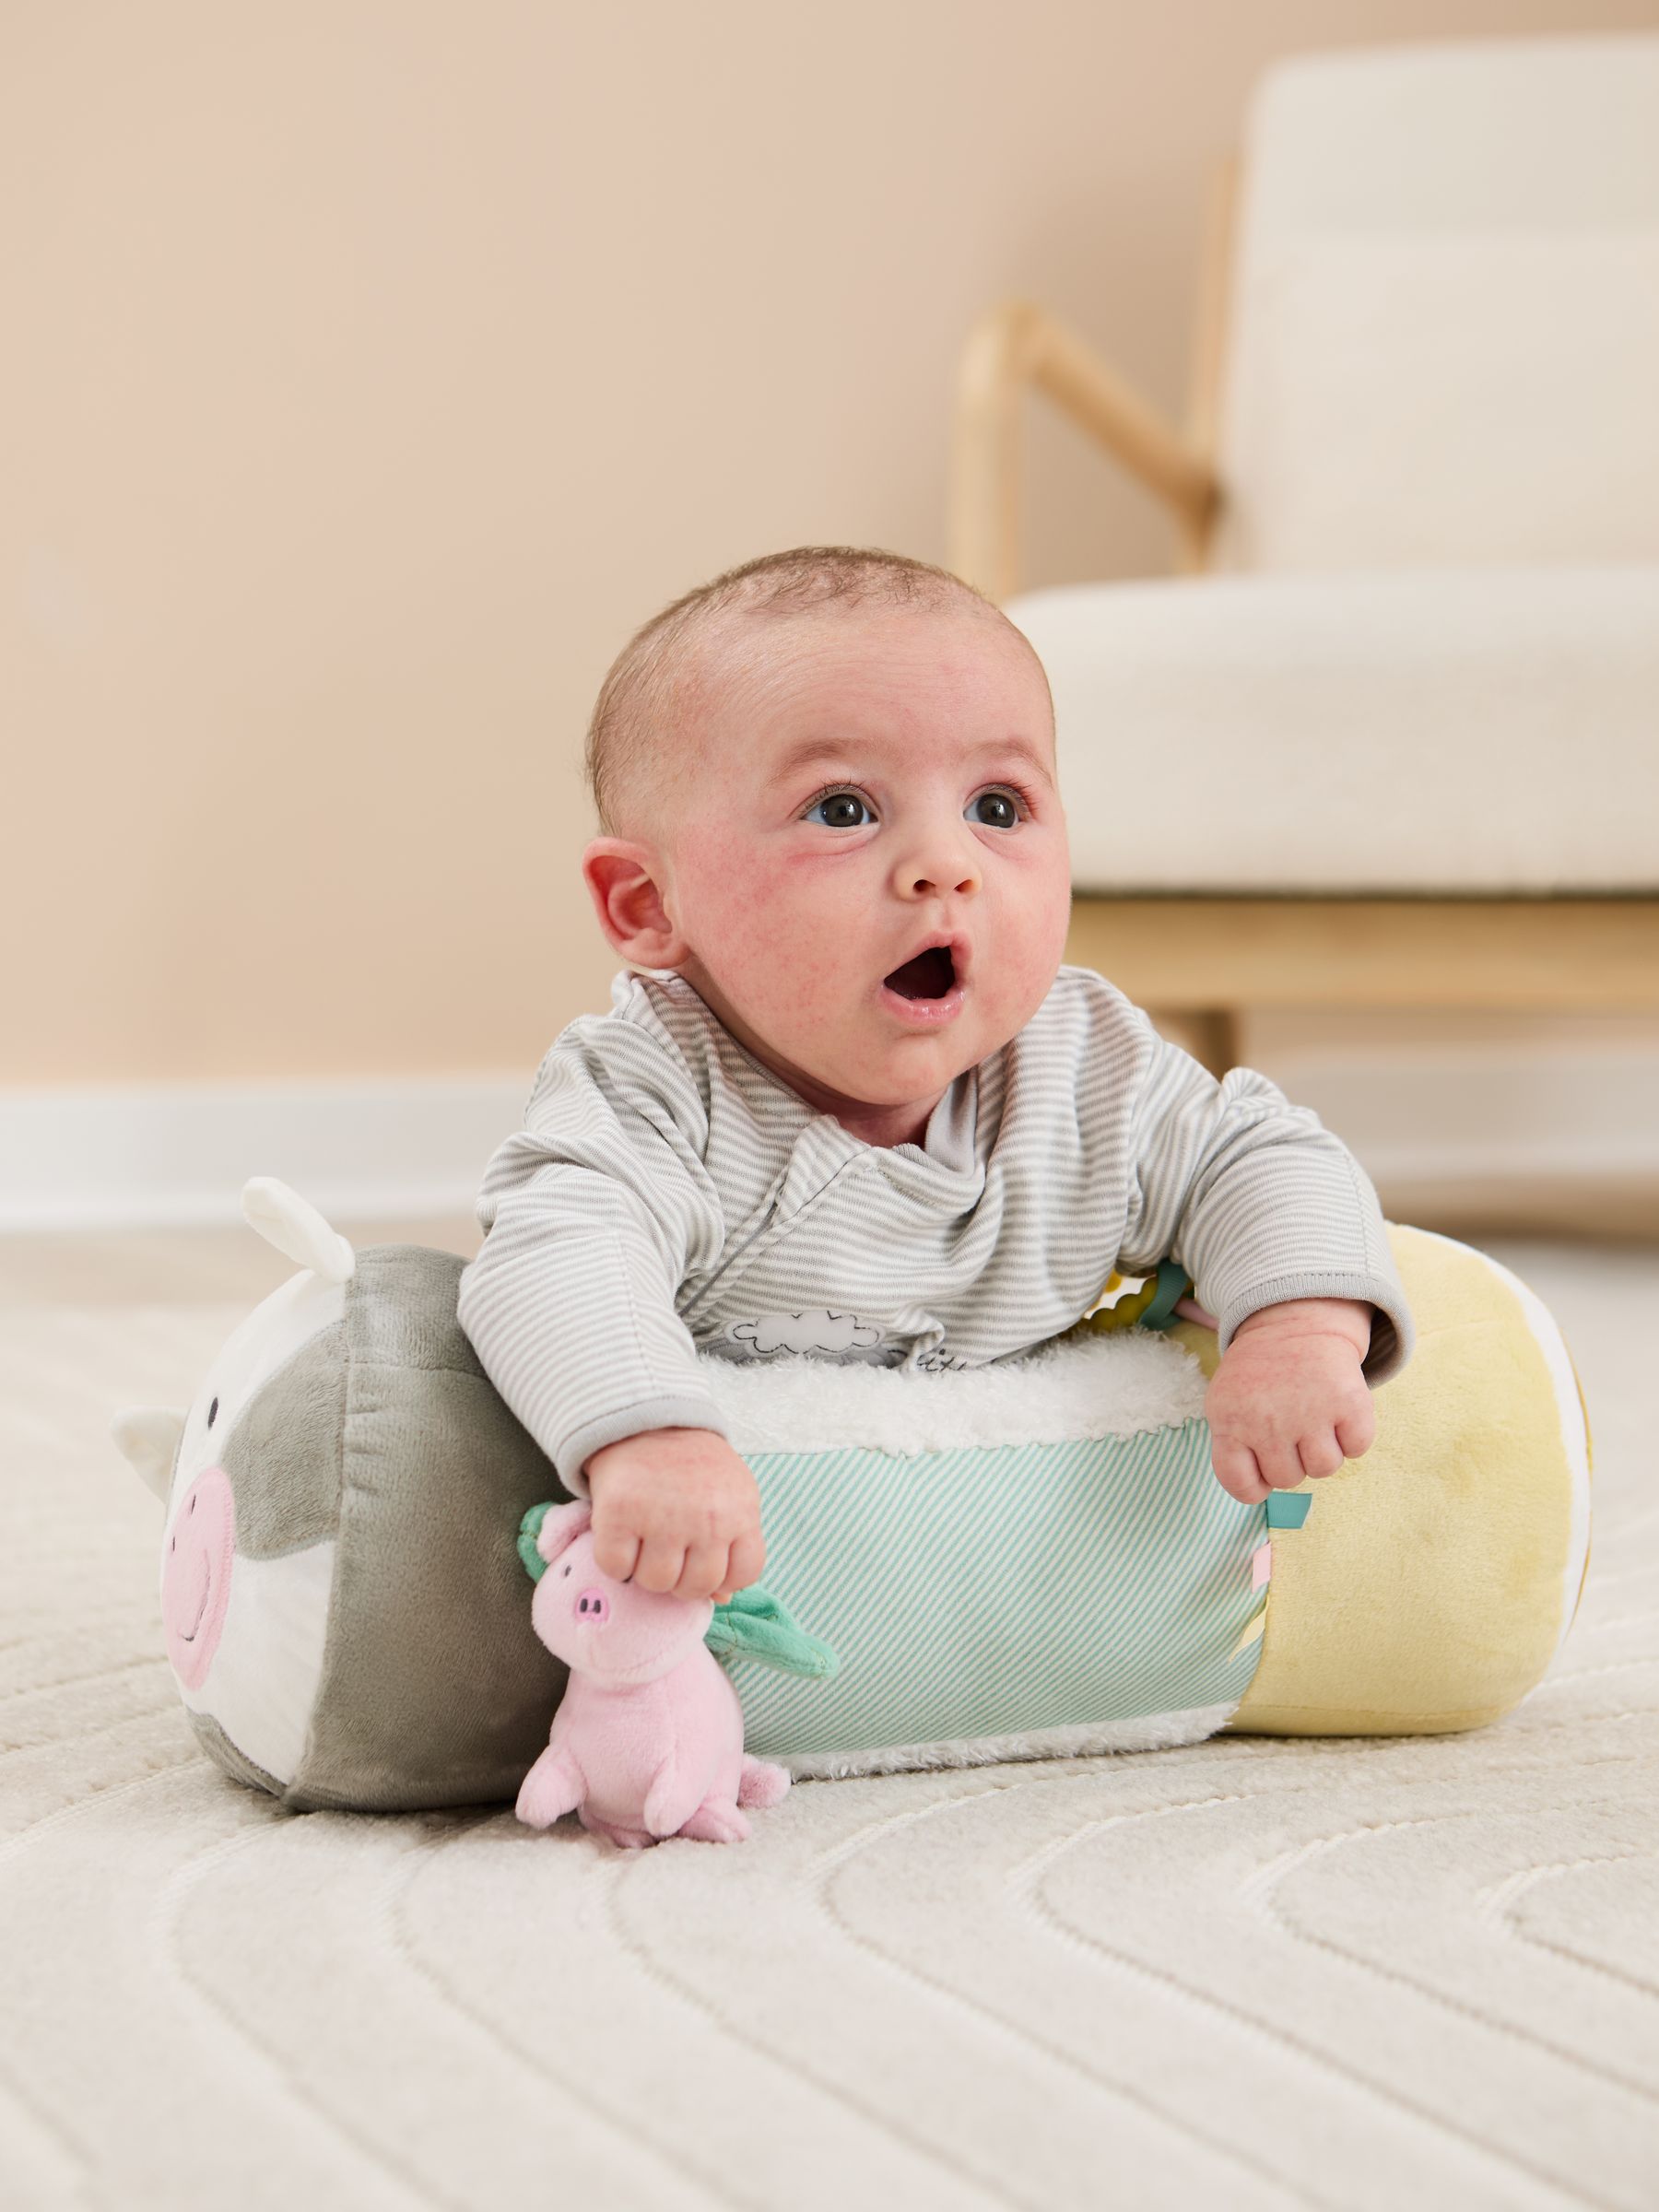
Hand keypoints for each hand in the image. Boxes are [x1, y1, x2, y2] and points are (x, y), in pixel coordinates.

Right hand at [582, 1427, 764, 1603]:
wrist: (644, 1418)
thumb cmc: (691, 1465)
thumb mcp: (727, 1495)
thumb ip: (733, 1543)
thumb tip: (724, 1598)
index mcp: (741, 1511)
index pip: (744, 1575)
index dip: (722, 1576)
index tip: (704, 1558)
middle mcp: (708, 1517)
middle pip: (696, 1587)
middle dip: (680, 1577)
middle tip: (669, 1549)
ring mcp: (664, 1516)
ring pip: (655, 1583)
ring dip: (645, 1570)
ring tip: (644, 1540)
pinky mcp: (620, 1512)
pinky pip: (616, 1567)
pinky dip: (614, 1559)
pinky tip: (621, 1535)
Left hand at [1205, 1298, 1376, 1504]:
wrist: (1293, 1320)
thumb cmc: (1259, 1374)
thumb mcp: (1228, 1403)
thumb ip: (1234, 1447)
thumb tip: (1261, 1490)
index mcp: (1230, 1421)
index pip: (1240, 1485)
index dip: (1254, 1485)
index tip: (1261, 1468)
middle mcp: (1267, 1420)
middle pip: (1287, 1480)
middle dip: (1291, 1459)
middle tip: (1289, 1424)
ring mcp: (1309, 1412)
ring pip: (1324, 1469)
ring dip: (1323, 1449)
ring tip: (1313, 1417)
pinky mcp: (1348, 1401)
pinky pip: (1357, 1448)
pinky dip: (1352, 1435)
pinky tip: (1336, 1410)